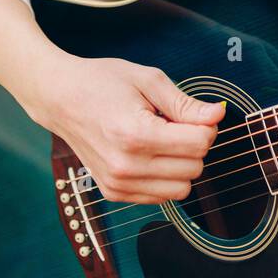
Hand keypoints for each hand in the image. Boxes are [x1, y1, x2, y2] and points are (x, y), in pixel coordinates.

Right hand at [20, 52, 226, 203]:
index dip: (205, 126)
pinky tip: (147, 154)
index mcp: (136, 134)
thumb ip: (185, 103)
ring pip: (182, 189)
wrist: (59, 98)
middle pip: (195, 168)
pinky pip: (161, 197)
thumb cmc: (102, 83)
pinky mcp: (113, 193)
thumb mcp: (148, 80)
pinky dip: (164, 178)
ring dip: (181, 165)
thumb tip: (218, 116)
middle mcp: (126, 166)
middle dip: (193, 144)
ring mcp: (118, 184)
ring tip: (160, 140)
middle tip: (173, 124)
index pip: (199, 144)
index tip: (192, 114)